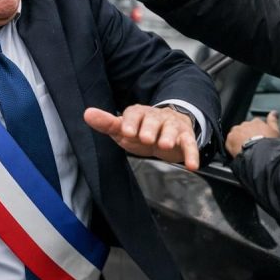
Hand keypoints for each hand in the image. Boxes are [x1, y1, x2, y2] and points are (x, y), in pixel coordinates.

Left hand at [84, 105, 199, 170]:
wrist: (167, 130)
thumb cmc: (141, 131)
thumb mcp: (123, 128)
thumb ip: (107, 123)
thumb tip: (87, 113)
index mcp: (140, 113)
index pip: (134, 113)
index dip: (130, 122)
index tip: (126, 131)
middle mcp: (157, 117)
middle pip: (154, 120)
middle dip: (150, 128)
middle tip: (145, 138)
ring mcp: (172, 127)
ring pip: (171, 129)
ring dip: (168, 136)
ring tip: (164, 144)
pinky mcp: (186, 138)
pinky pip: (190, 144)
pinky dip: (192, 154)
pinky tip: (192, 165)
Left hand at [225, 111, 279, 157]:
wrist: (260, 154)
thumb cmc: (269, 144)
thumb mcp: (276, 131)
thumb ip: (273, 120)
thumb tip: (274, 112)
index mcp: (256, 121)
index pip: (255, 124)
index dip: (256, 132)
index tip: (258, 138)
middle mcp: (245, 124)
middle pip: (245, 129)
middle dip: (247, 135)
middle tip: (251, 145)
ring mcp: (237, 131)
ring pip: (236, 135)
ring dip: (239, 140)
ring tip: (244, 149)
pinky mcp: (230, 140)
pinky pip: (229, 142)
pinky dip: (232, 146)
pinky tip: (237, 152)